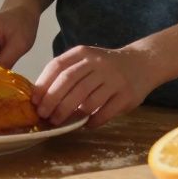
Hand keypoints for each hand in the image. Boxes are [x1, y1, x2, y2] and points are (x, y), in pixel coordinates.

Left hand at [34, 46, 154, 128]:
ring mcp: (113, 79)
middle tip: (44, 115)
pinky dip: (92, 120)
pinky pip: (105, 111)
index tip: (35, 101)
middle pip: (69, 82)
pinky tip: (84, 125)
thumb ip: (67, 72)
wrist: (142, 63)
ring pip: (86, 99)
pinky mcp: (126, 95)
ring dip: (69, 113)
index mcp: (83, 53)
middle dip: (53, 101)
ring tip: (59, 122)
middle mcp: (98, 63)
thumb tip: (41, 97)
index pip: (57, 66)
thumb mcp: (86, 60)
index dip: (44, 84)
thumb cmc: (105, 66)